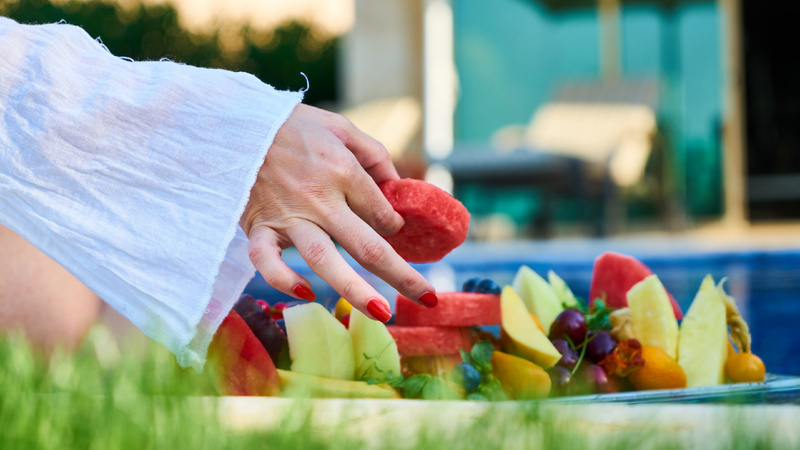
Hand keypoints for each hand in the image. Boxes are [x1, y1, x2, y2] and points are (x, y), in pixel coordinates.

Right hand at [240, 104, 437, 321]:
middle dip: (402, 274)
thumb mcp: (339, 126)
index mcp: (342, 170)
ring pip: (325, 260)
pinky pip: (267, 260)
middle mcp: (319, 198)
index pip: (382, 212)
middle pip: (368, 244)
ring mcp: (288, 216)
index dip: (396, 226)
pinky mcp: (258, 227)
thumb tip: (397, 186)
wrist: (233, 123)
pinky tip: (305, 294)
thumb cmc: (290, 126)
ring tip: (382, 314)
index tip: (393, 230)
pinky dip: (283, 279)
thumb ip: (373, 154)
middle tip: (428, 298)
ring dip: (355, 290)